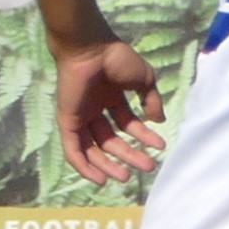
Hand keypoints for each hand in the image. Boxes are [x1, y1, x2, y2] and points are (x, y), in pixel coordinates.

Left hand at [54, 37, 166, 183]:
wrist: (90, 49)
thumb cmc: (116, 59)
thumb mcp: (144, 79)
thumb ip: (152, 100)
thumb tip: (159, 120)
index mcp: (111, 97)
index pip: (127, 123)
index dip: (144, 136)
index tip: (161, 146)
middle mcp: (94, 109)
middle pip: (112, 140)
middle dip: (130, 154)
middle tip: (148, 167)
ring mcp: (79, 116)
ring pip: (93, 148)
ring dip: (109, 165)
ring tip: (126, 177)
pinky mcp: (67, 122)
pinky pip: (74, 150)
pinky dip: (85, 167)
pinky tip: (100, 179)